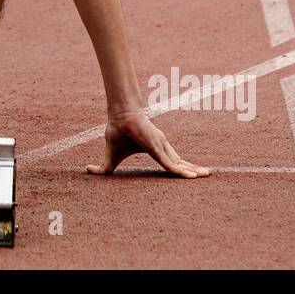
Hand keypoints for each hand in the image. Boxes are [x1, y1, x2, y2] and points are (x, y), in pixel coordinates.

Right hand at [88, 110, 209, 178]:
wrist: (118, 115)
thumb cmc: (117, 130)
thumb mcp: (111, 155)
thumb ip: (104, 167)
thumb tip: (87, 170)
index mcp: (154, 149)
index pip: (171, 162)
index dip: (181, 169)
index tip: (192, 175)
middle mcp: (161, 147)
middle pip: (180, 162)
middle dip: (193, 169)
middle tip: (207, 175)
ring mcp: (161, 146)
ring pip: (179, 163)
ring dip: (192, 171)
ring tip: (206, 175)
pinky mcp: (157, 146)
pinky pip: (171, 163)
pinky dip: (181, 171)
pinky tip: (191, 177)